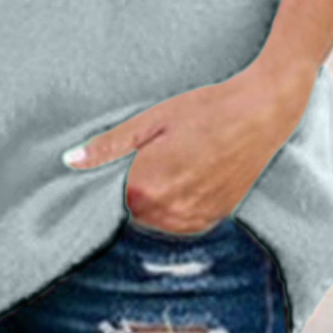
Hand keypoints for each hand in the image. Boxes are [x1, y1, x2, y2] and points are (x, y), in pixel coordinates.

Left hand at [63, 60, 315, 235]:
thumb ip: (110, 146)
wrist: (262, 112)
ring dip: (153, 202)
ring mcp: (194, 218)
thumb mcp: (152, 120)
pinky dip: (174, 208)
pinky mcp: (214, 218)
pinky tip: (184, 178)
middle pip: (130, 214)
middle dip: (130, 193)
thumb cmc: (206, 109)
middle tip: (144, 160)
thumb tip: (70, 161)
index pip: (107, 202)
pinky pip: (180, 224)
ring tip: (168, 166)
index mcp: (146, 186)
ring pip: (155, 222)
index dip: (105, 185)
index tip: (110, 169)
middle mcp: (169, 211)